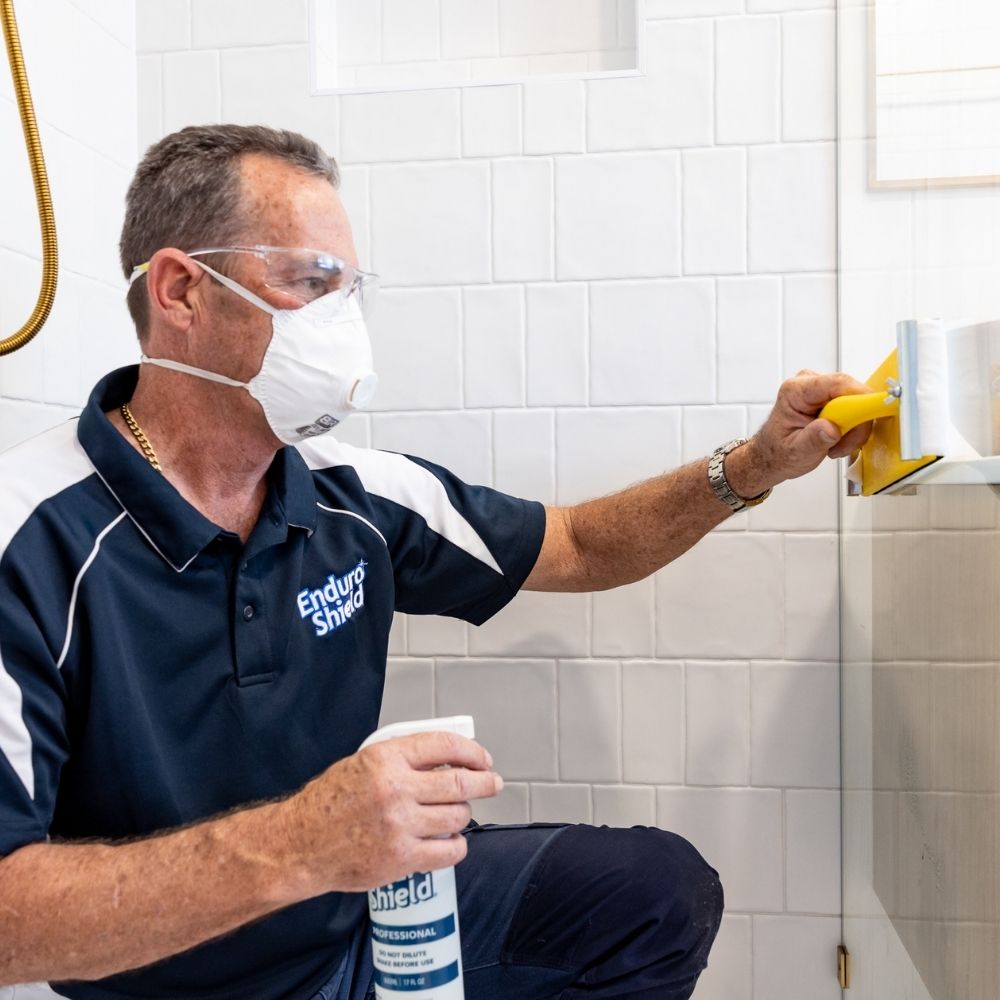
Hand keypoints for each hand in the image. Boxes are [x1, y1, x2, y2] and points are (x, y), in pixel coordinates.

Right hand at [285, 732, 501, 894]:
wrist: (302, 843)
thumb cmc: (330, 802)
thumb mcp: (364, 762)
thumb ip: (403, 758)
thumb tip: (447, 758)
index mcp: (386, 758)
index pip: (445, 746)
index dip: (472, 751)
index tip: (482, 759)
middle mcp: (396, 789)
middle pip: (461, 784)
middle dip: (484, 782)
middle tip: (492, 783)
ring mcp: (400, 825)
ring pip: (457, 817)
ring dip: (464, 815)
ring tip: (456, 814)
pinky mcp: (402, 858)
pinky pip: (449, 851)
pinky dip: (457, 845)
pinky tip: (450, 840)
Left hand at [727, 370, 874, 494]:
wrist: (772, 456)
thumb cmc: (777, 452)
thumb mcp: (795, 452)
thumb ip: (813, 440)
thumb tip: (831, 428)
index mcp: (795, 391)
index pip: (838, 384)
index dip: (860, 398)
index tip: (873, 413)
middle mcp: (809, 384)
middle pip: (852, 392)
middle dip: (856, 422)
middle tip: (842, 445)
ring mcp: (821, 389)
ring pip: (857, 401)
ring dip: (853, 428)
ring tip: (835, 445)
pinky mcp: (831, 397)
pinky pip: (855, 407)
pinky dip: (852, 427)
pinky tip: (837, 439)